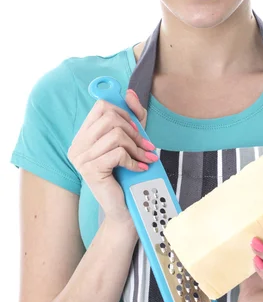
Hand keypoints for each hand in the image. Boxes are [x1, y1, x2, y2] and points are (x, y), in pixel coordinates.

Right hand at [67, 89, 155, 226]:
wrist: (124, 209)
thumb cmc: (127, 174)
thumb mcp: (132, 140)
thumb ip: (133, 117)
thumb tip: (129, 92)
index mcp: (83, 136)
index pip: (100, 107)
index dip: (122, 111)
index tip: (136, 126)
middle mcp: (77, 145)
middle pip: (110, 118)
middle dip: (134, 131)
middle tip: (146, 146)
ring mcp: (81, 158)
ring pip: (116, 135)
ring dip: (137, 147)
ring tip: (146, 158)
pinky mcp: (91, 170)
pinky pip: (118, 153)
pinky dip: (134, 161)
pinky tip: (140, 169)